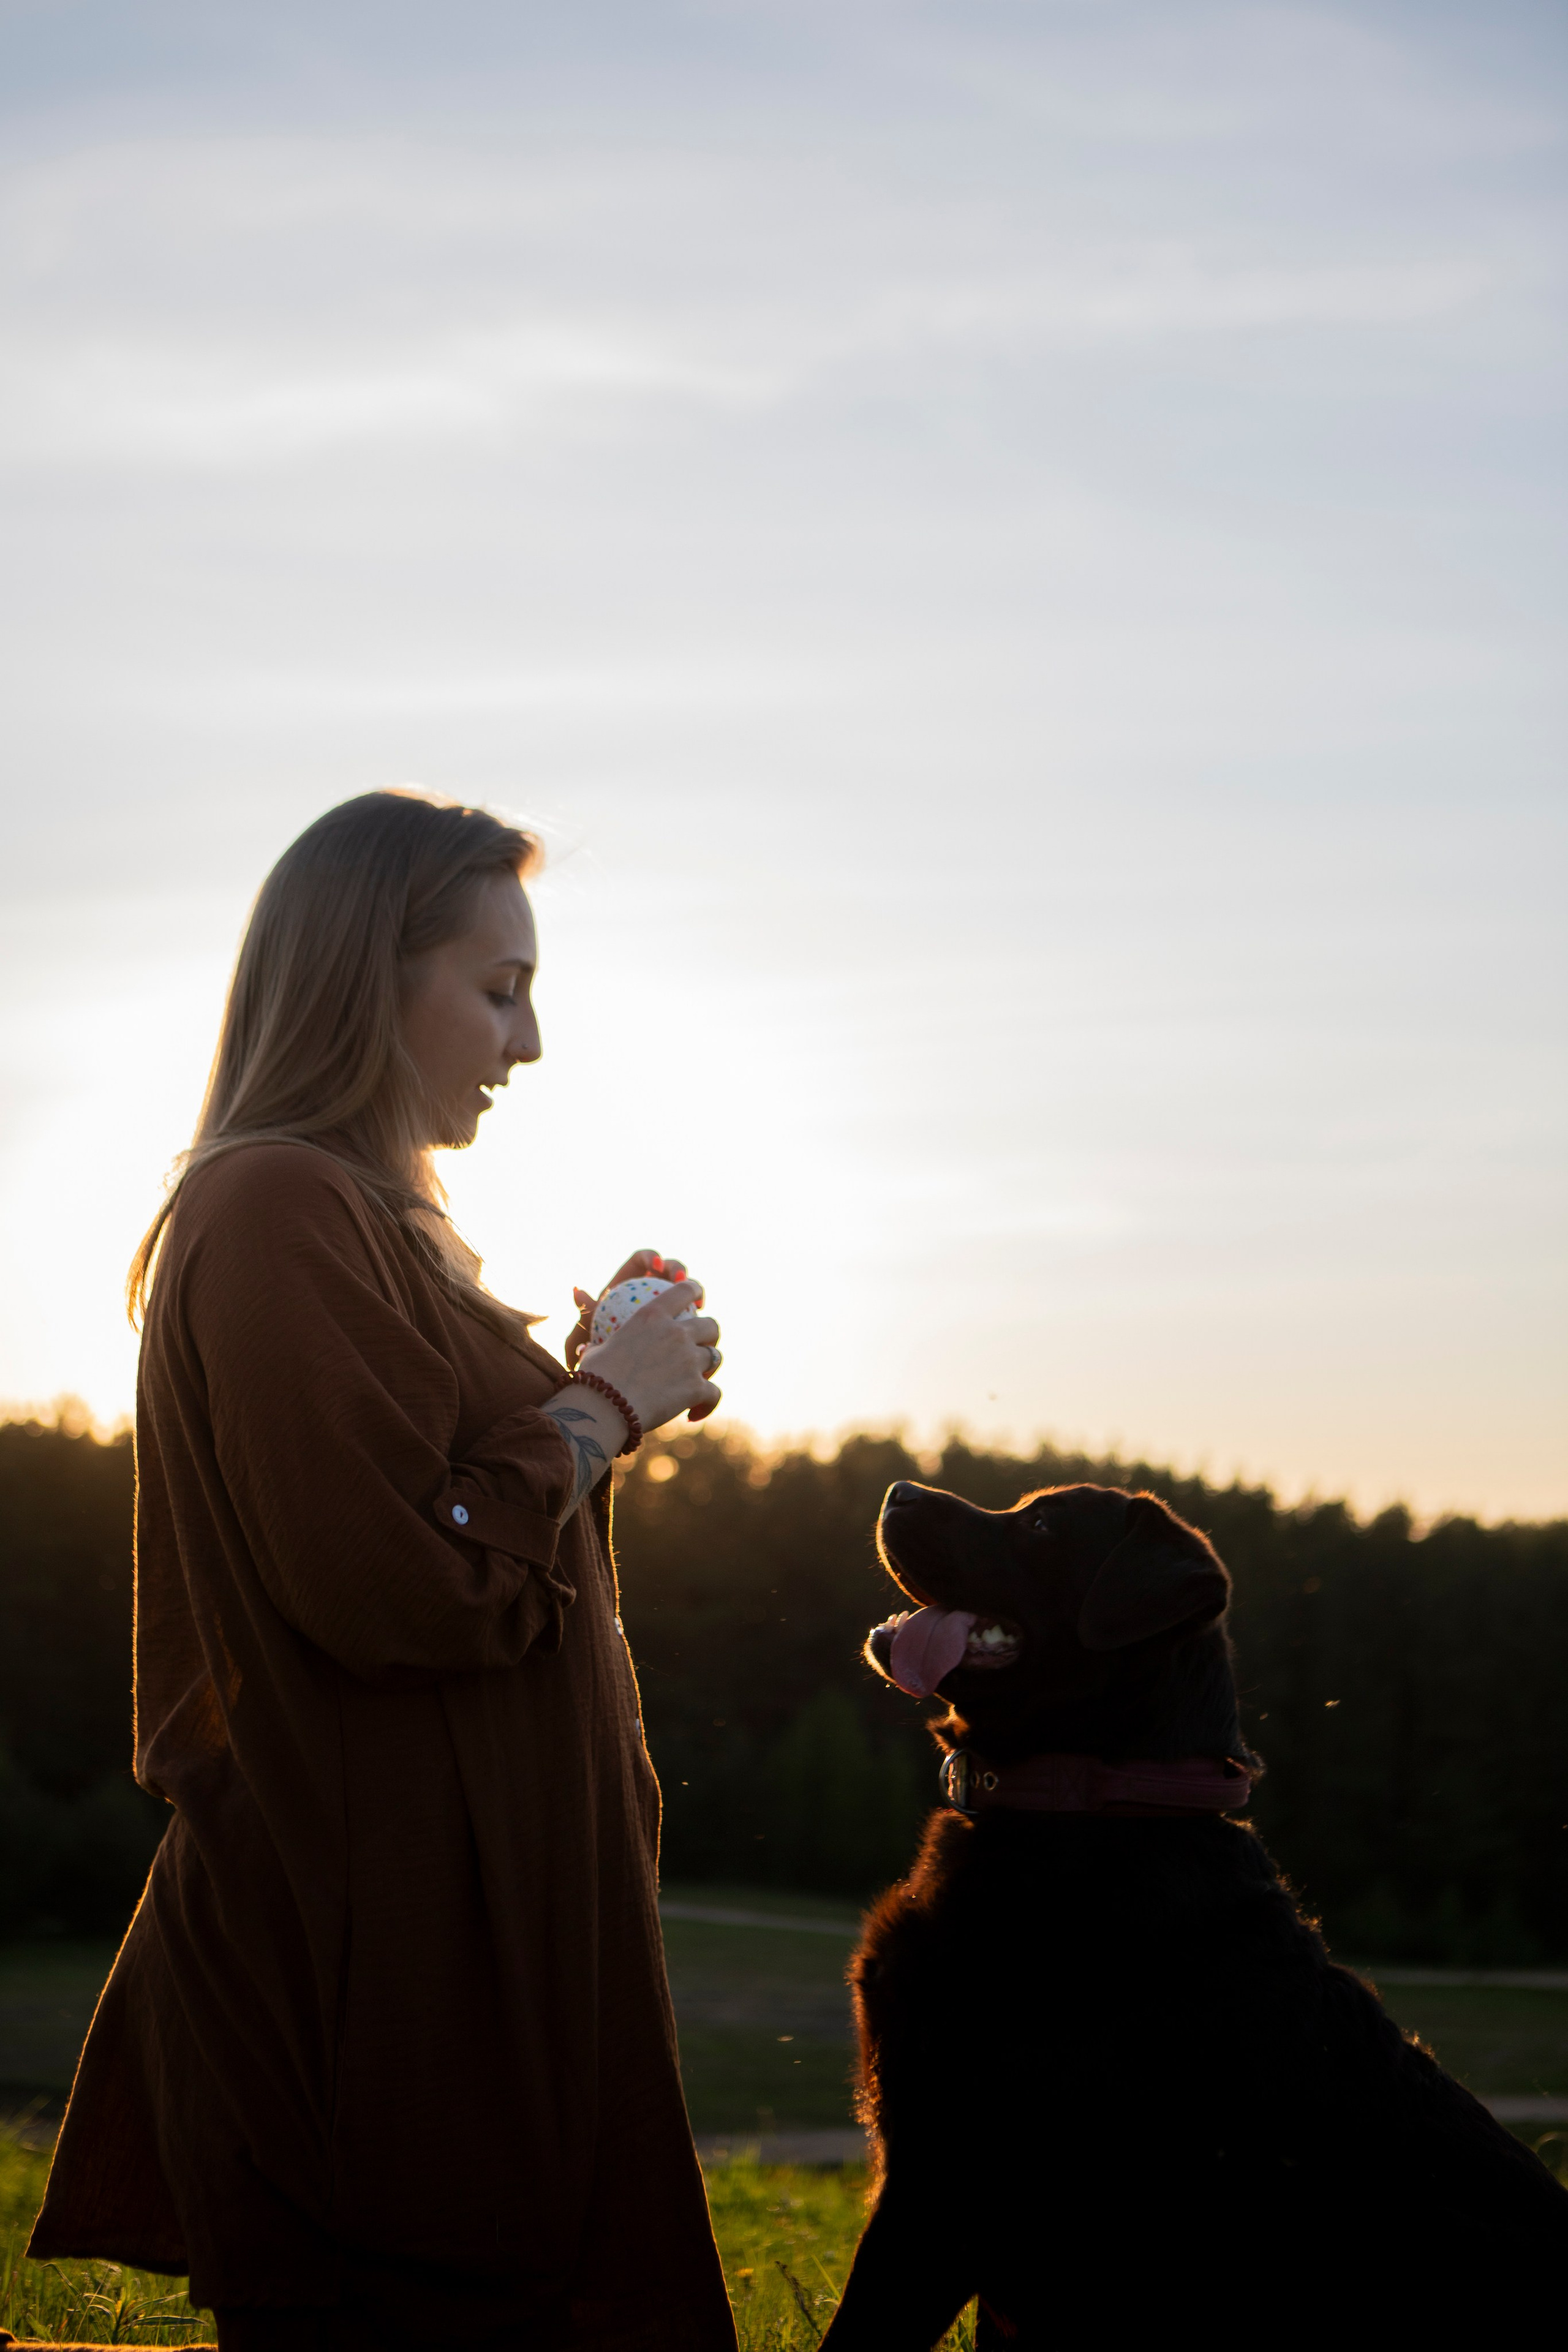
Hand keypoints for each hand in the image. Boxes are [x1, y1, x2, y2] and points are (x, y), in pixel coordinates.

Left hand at [564, 1248, 688, 1370]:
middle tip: (681, 1279)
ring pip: (687, 1291)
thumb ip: (587, 1310)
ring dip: (695, 1292)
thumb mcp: (592, 1327)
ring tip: (698, 1303)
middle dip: (678, 1269)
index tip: (655, 1265)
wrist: (612, 1368)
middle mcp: (652, 1287)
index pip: (642, 1260)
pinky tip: (699, 1327)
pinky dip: (697, 1318)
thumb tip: (576, 1290)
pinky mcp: (682, 1320)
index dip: (651, 1257)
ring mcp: (669, 1303)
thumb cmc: (599, 1342)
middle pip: (669, 1269)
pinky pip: (692, 1315)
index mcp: (630, 1279)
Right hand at [578, 1277, 721, 1433]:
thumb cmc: (593, 1379)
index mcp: (651, 1316)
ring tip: (698, 1381)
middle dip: (710, 1335)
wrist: (604, 1408)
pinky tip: (695, 1413)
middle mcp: (676, 1333)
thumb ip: (603, 1343)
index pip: (684, 1290)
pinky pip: (714, 1393)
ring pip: (716, 1358)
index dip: (695, 1291)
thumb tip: (588, 1339)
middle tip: (700, 1348)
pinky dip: (708, 1403)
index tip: (698, 1299)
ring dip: (709, 1369)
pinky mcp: (696, 1388)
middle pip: (711, 1325)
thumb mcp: (595, 1350)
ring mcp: (689, 1360)